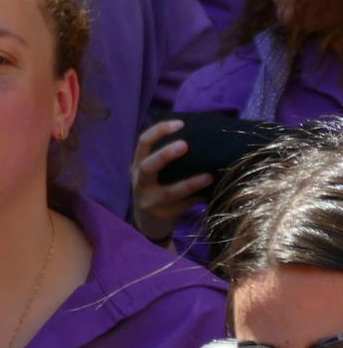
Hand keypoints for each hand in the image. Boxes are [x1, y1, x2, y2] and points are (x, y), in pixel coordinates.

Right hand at [132, 120, 211, 242]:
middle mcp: (140, 181)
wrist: (148, 223)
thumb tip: (204, 134)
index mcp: (138, 164)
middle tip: (185, 145)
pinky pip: (182, 207)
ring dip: (190, 183)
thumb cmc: (157, 188)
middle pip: (147, 166)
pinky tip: (209, 195)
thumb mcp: (154, 172)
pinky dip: (196, 200)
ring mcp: (149, 200)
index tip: (180, 124)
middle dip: (165, 155)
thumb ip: (167, 158)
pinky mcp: (161, 215)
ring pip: (169, 191)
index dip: (159, 131)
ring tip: (210, 176)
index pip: (143, 142)